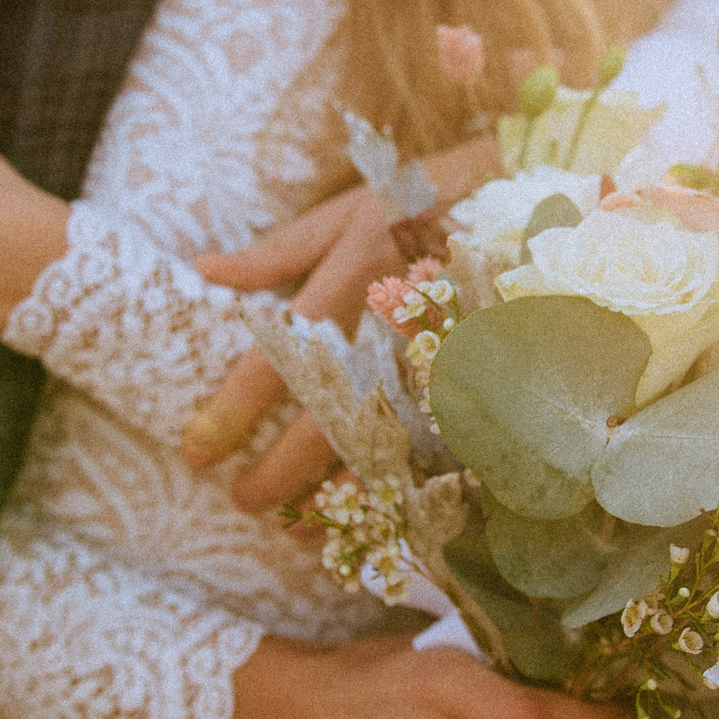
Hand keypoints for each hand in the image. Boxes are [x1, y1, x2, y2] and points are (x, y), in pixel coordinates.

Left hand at [185, 133, 502, 513]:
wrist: (521, 194)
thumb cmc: (417, 201)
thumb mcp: (343, 212)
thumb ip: (277, 252)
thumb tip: (206, 268)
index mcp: (346, 283)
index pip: (275, 360)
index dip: (233, 411)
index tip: (197, 451)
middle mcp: (386, 331)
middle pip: (325, 420)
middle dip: (279, 472)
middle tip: (242, 500)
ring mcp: (435, 359)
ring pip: (380, 444)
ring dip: (336, 490)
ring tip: (299, 523)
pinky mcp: (472, 377)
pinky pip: (431, 444)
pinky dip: (400, 481)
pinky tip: (374, 508)